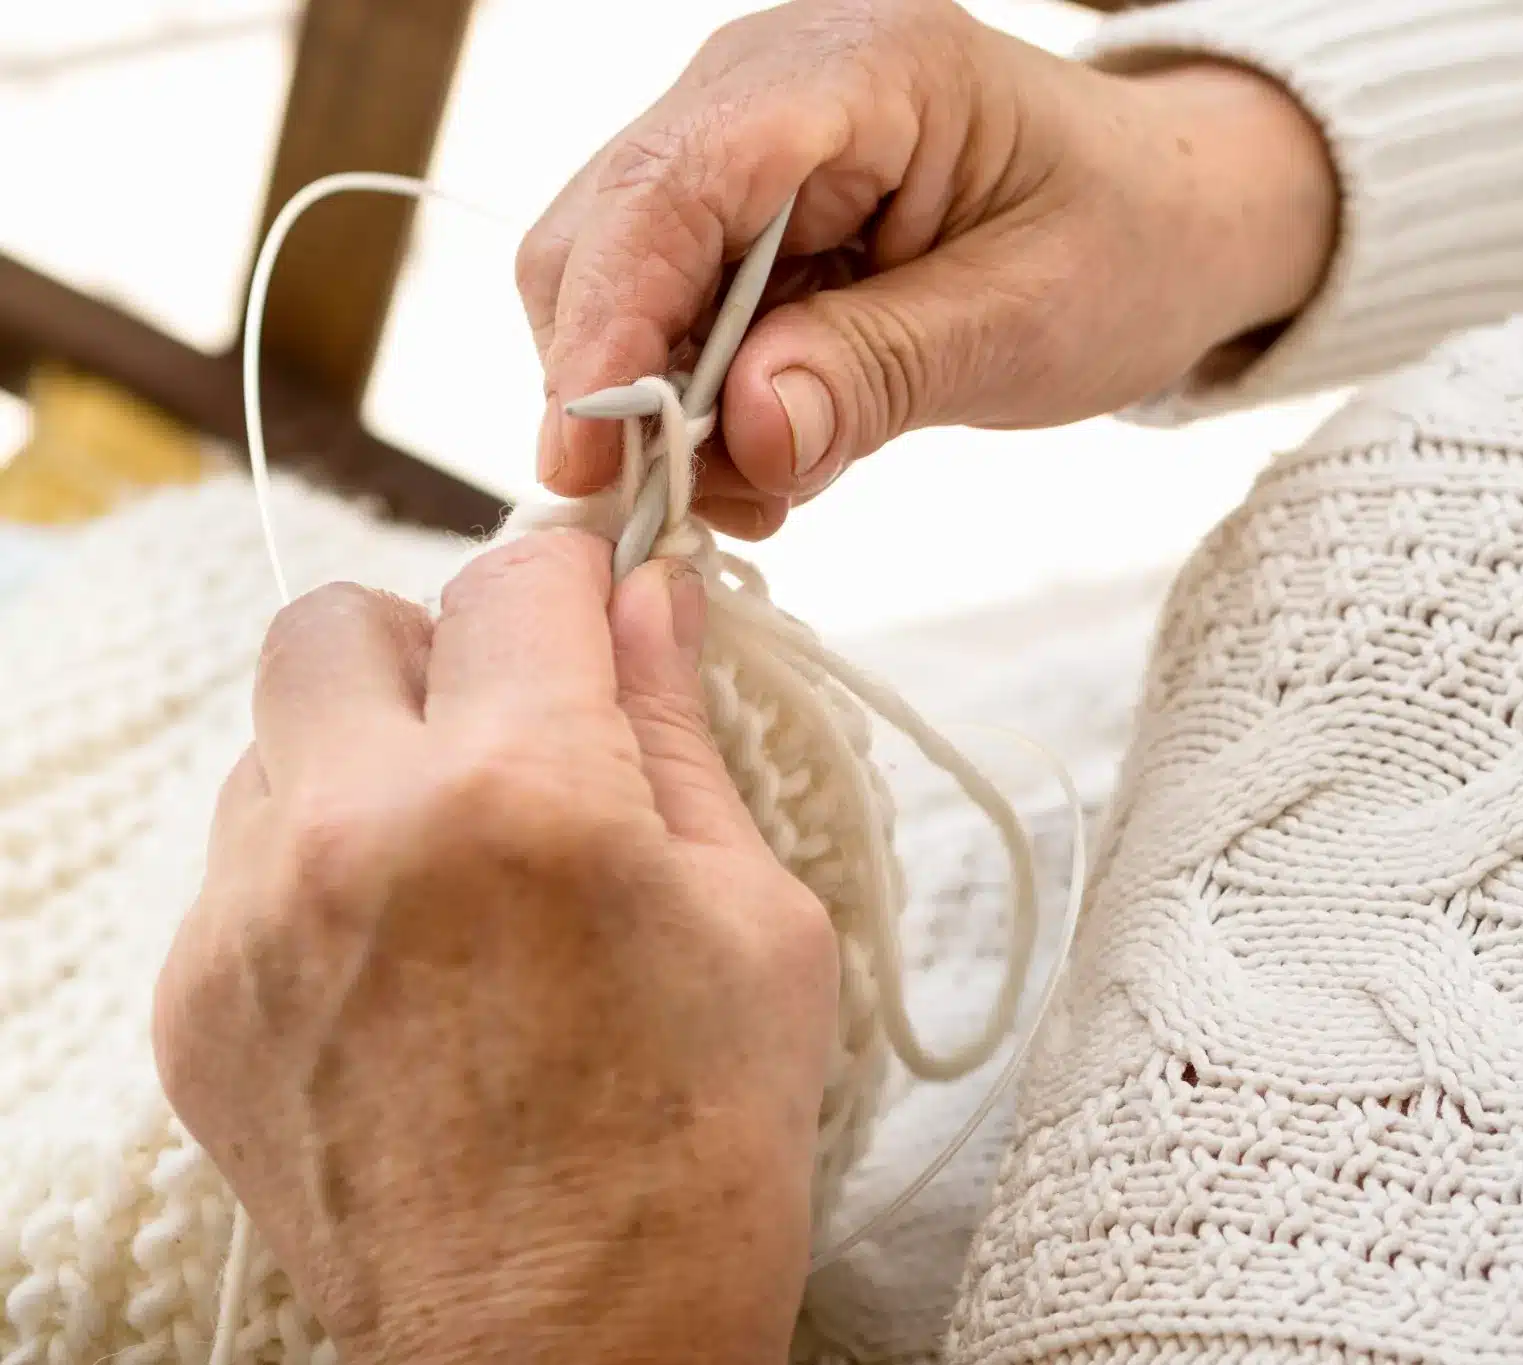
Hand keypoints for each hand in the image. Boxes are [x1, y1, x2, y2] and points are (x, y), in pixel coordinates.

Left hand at [153, 532, 835, 1364]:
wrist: (567, 1355)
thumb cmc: (701, 1146)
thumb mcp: (755, 917)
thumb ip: (681, 732)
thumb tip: (654, 601)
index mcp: (524, 792)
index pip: (517, 574)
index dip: (580, 577)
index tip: (605, 605)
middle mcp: (356, 833)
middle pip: (339, 619)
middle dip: (436, 642)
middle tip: (516, 725)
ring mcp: (250, 925)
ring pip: (278, 740)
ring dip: (370, 755)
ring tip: (464, 868)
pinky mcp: (196, 1007)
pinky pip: (242, 862)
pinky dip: (322, 867)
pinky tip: (409, 961)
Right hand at [519, 0, 1337, 538]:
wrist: (1171, 217)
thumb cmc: (1128, 243)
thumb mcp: (1028, 323)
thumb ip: (881, 373)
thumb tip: (742, 435)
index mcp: (857, 69)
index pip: (673, 188)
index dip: (609, 328)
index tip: (587, 463)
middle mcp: (767, 81)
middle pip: (604, 233)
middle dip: (622, 388)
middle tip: (695, 511)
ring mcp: (742, 140)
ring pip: (617, 285)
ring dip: (663, 411)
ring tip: (768, 490)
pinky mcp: (743, 208)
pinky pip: (669, 312)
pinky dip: (698, 402)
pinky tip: (775, 453)